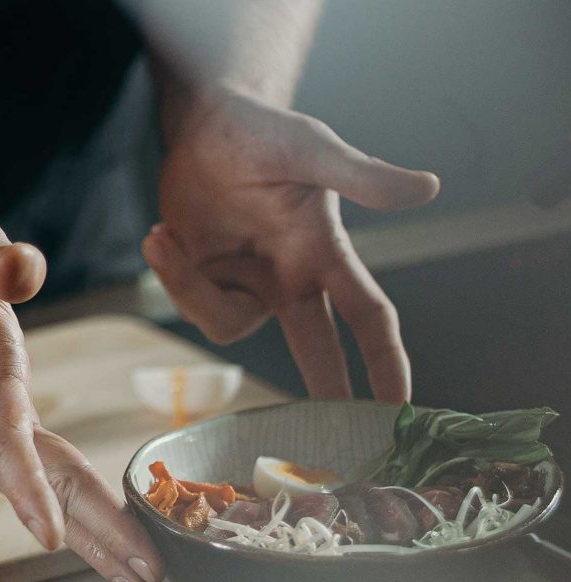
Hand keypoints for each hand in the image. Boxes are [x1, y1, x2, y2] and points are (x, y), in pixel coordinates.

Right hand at [0, 207, 162, 581]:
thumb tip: (25, 274)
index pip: (6, 437)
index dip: (30, 488)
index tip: (54, 538)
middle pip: (44, 484)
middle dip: (96, 534)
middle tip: (149, 578)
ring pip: (42, 491)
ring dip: (90, 537)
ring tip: (134, 577)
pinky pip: (32, 480)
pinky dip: (66, 512)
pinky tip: (89, 536)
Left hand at [144, 89, 440, 401]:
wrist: (205, 127)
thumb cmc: (263, 133)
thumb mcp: (310, 150)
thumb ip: (362, 175)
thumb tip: (428, 188)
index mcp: (323, 254)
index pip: (367, 315)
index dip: (385, 361)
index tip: (402, 407)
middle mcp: (290, 281)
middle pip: (316, 351)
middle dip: (327, 394)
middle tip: (336, 448)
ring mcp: (248, 288)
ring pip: (225, 328)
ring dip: (187, 287)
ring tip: (164, 235)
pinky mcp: (208, 287)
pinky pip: (191, 306)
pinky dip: (170, 275)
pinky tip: (158, 238)